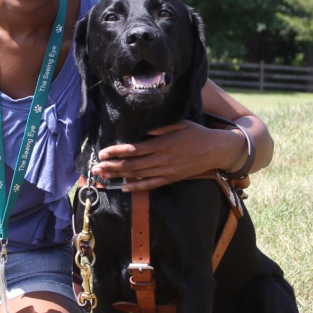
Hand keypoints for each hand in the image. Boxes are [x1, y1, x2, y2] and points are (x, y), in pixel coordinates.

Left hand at [92, 121, 245, 191]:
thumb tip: (144, 133)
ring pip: (138, 175)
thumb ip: (160, 129)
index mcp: (162, 143)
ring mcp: (167, 170)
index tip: (103, 153)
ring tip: (103, 178)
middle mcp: (162, 158)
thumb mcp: (179, 124)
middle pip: (132, 164)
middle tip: (95, 169)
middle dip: (111, 166)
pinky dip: (137, 187)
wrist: (217, 150)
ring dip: (119, 176)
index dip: (116, 151)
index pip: (134, 149)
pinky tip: (124, 187)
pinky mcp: (172, 178)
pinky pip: (151, 185)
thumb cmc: (197, 133)